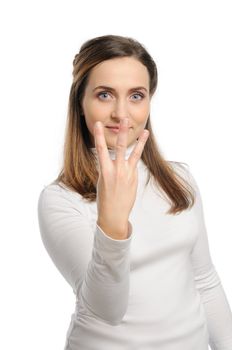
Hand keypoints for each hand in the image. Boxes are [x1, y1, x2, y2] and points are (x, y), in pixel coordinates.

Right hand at [94, 118, 148, 239]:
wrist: (114, 214)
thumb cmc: (105, 198)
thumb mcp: (102, 181)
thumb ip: (108, 169)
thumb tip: (116, 161)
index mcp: (104, 171)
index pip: (100, 149)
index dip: (98, 135)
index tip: (98, 124)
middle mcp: (116, 170)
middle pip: (120, 146)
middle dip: (122, 132)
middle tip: (124, 119)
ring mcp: (127, 174)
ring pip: (135, 154)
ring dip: (140, 142)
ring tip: (145, 131)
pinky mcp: (134, 178)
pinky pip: (135, 164)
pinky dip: (135, 158)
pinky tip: (137, 152)